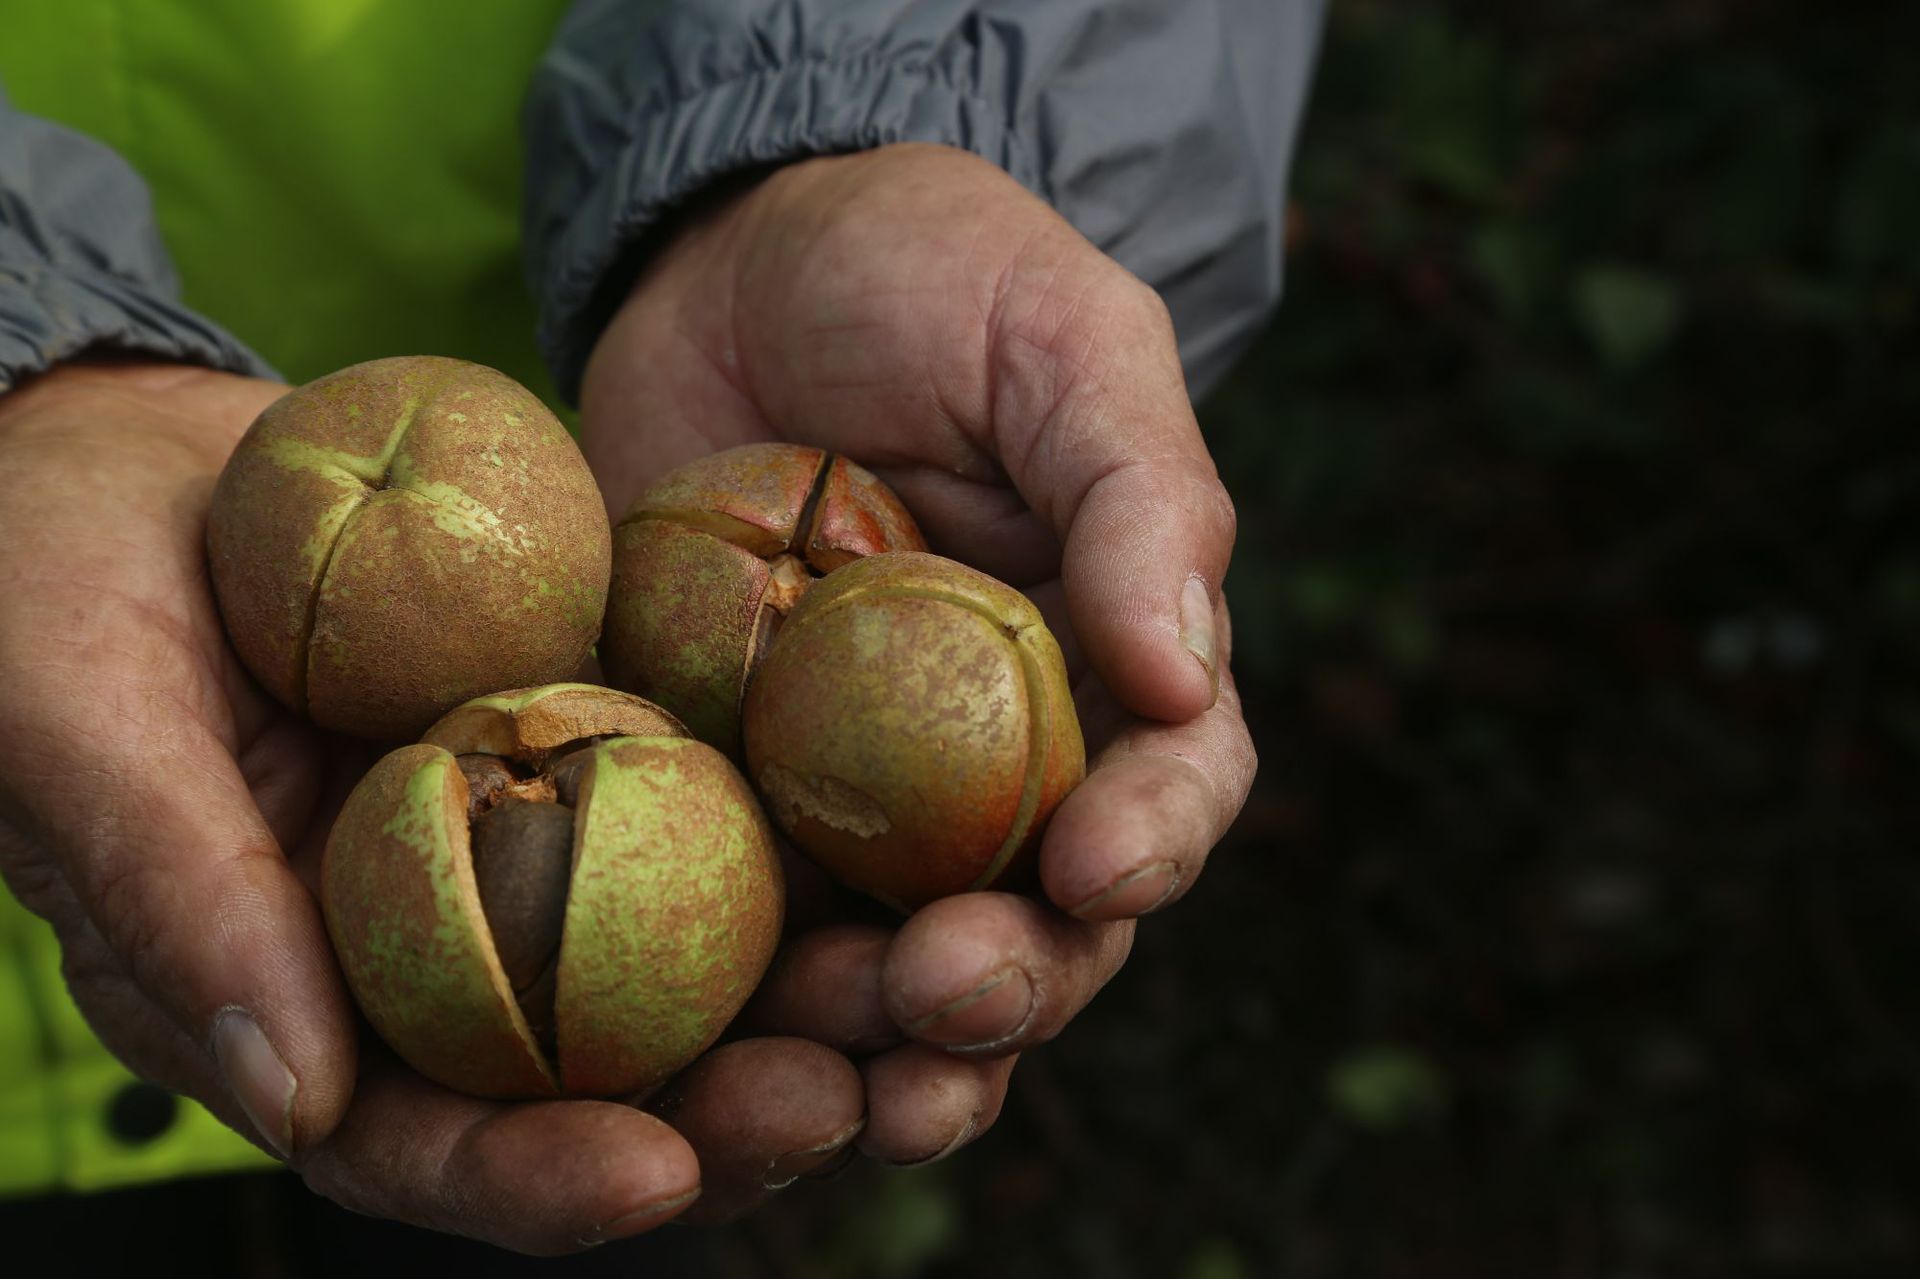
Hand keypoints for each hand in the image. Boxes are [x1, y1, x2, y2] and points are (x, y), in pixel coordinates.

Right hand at [0, 362, 866, 1248]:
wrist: (119, 444)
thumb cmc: (43, 581)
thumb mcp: (81, 722)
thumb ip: (179, 899)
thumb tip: (295, 1103)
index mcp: (285, 994)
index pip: (416, 1140)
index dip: (535, 1179)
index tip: (660, 1175)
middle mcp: (418, 948)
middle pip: (582, 1078)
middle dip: (716, 1111)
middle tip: (847, 1096)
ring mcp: (509, 847)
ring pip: (667, 961)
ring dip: (793, 993)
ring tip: (915, 992)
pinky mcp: (582, 743)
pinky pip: (695, 807)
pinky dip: (793, 837)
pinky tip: (893, 839)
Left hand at [581, 143, 1257, 1185]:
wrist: (733, 260)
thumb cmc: (934, 274)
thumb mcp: (1063, 343)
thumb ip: (1141, 499)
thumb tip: (1183, 681)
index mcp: (1111, 667)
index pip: (1172, 789)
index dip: (1152, 847)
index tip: (1096, 871)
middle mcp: (994, 760)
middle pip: (1035, 919)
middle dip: (1005, 983)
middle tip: (939, 997)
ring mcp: (852, 795)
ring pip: (889, 963)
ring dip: (872, 1040)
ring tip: (832, 1074)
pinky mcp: (721, 794)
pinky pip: (729, 920)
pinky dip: (721, 999)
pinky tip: (690, 1045)